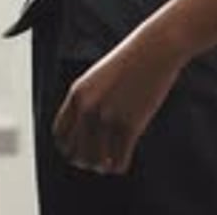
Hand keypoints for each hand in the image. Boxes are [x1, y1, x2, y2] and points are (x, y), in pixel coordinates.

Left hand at [52, 21, 183, 174]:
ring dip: (103, 165)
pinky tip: (124, 158)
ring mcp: (109, 117)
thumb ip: (87, 101)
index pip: (60, 135)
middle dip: (86, 159)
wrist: (156, 49)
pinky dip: (120, 165)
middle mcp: (88, 107)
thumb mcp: (99, 78)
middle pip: (76, 153)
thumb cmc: (131, 62)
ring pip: (96, 162)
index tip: (81, 149)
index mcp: (78, 93)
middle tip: (98, 158)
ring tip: (111, 159)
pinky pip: (119, 162)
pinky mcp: (130, 126)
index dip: (69, 147)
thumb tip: (84, 137)